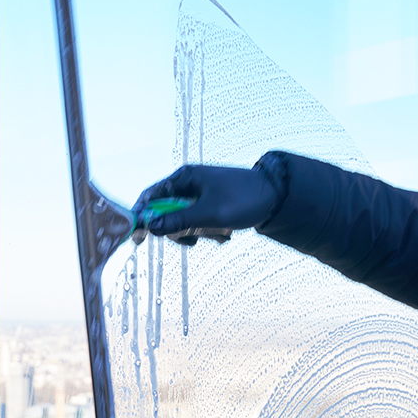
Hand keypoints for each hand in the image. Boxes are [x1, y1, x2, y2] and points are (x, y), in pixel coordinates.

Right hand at [132, 163, 279, 240]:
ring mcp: (201, 195)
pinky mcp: (212, 206)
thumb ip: (179, 220)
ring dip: (198, 233)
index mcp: (184, 177)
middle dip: (179, 230)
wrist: (277, 199)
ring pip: (184, 222)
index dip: (143, 216)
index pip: (151, 195)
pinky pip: (200, 224)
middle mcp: (189, 184)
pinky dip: (210, 232)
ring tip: (220, 235)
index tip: (139, 237)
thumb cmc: (244, 200)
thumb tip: (151, 228)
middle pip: (166, 212)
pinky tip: (226, 235)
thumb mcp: (209, 214)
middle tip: (193, 240)